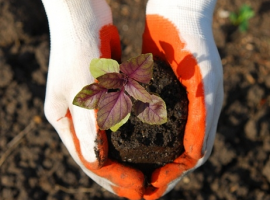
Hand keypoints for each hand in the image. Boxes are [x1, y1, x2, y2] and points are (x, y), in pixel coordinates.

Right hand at [42, 0, 143, 198]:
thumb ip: (89, 127)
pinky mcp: (103, 97)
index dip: (113, 178)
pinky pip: (115, 124)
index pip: (90, 159)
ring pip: (107, 143)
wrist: (83, 15)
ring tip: (143, 176)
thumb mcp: (83, 89)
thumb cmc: (79, 48)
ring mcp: (89, 108)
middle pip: (98, 156)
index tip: (137, 189)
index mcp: (64, 120)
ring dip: (124, 161)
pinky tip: (142, 145)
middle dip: (118, 176)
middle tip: (142, 191)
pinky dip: (127, 138)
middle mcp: (75, 118)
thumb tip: (96, 164)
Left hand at [141, 0, 222, 198]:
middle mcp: (189, 116)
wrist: (179, 19)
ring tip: (130, 172)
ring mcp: (175, 106)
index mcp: (202, 118)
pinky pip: (151, 123)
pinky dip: (141, 137)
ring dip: (148, 159)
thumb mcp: (205, 87)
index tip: (150, 191)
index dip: (170, 178)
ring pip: (161, 142)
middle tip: (138, 188)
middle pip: (173, 155)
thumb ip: (204, 122)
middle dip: (157, 173)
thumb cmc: (195, 49)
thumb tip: (195, 159)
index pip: (188, 160)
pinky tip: (127, 144)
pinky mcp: (159, 95)